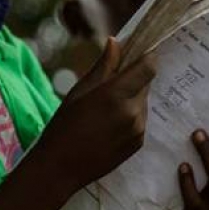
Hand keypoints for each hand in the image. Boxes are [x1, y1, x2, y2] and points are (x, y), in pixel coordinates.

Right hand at [29, 38, 155, 195]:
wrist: (60, 167)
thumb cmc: (64, 125)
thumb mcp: (80, 91)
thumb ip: (103, 66)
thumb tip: (115, 42)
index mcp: (117, 94)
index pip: (148, 67)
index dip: (146, 57)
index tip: (138, 53)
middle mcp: (133, 112)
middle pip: (146, 83)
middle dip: (133, 79)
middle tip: (111, 83)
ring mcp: (138, 129)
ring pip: (142, 102)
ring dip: (131, 98)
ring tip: (105, 109)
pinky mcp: (138, 143)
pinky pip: (140, 120)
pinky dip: (130, 115)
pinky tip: (108, 124)